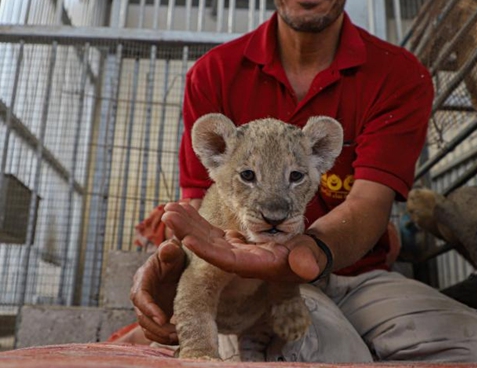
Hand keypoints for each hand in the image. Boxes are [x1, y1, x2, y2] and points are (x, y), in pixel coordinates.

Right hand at [129, 236, 184, 343]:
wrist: (176, 265)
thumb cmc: (174, 256)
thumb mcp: (173, 251)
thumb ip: (170, 250)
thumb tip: (168, 248)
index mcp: (142, 280)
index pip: (140, 298)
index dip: (149, 309)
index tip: (163, 319)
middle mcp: (141, 296)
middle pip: (142, 318)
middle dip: (158, 328)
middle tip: (176, 334)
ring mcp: (147, 308)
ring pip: (147, 328)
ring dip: (161, 336)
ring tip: (180, 338)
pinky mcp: (155, 316)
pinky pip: (155, 332)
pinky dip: (165, 338)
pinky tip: (180, 339)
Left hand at [161, 203, 326, 282]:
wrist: (304, 255)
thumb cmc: (308, 256)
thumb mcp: (310, 257)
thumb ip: (307, 261)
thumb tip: (306, 268)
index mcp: (254, 265)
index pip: (226, 260)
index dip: (206, 251)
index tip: (186, 241)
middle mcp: (238, 261)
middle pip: (207, 247)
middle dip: (186, 232)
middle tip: (167, 216)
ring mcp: (233, 251)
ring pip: (204, 237)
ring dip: (186, 224)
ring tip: (168, 208)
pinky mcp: (232, 242)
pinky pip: (209, 231)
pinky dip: (195, 220)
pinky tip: (182, 208)